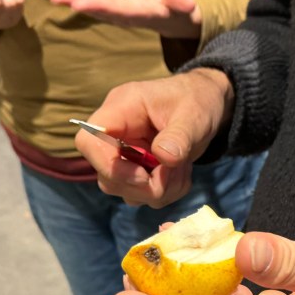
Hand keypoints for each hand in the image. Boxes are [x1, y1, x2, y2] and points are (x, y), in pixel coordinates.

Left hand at [47, 0, 201, 38]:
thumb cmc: (182, 10)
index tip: (79, 4)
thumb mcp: (186, 7)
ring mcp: (118, 9)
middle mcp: (126, 14)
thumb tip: (188, 4)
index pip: (119, 11)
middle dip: (80, 2)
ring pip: (94, 3)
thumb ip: (182, 3)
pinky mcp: (114, 2)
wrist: (176, 19)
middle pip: (101, 8)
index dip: (100, 7)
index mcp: (142, 14)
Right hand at [75, 68, 233, 207]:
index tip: (144, 176)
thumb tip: (165, 157)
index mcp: (121, 110)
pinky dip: (165, 192)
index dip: (108, 166)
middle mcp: (116, 133)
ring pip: (124, 189)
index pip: (89, 141)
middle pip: (106, 175)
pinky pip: (142, 194)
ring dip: (158, 191)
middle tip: (176, 173)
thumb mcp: (194, 115)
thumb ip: (179, 136)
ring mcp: (124, 154)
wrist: (206, 103)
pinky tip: (181, 174)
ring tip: (183, 169)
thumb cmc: (197, 100)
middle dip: (144, 186)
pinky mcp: (137, 169)